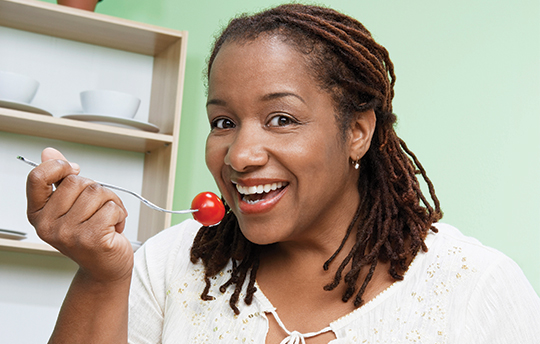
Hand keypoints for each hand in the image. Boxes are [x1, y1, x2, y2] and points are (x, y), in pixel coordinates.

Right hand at [26, 147, 132, 281]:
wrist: (105, 268)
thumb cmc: (90, 235)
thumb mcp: (71, 206)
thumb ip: (60, 179)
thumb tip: (49, 152)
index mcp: (38, 214)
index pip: (37, 177)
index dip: (58, 166)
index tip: (74, 170)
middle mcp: (49, 225)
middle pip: (77, 182)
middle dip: (96, 190)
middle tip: (98, 209)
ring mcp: (69, 234)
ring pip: (98, 192)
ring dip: (111, 202)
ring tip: (107, 219)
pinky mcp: (92, 239)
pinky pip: (112, 207)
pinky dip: (120, 214)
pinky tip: (113, 229)